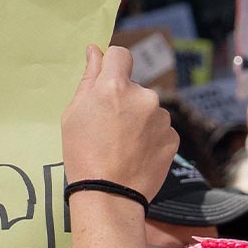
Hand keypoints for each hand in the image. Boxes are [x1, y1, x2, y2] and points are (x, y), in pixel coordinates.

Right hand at [62, 46, 175, 198]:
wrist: (109, 195)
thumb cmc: (82, 154)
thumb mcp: (73, 114)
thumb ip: (88, 79)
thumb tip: (95, 51)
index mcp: (115, 86)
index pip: (120, 54)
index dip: (112, 65)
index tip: (106, 80)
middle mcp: (144, 96)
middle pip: (134, 87)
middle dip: (123, 100)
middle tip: (108, 128)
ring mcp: (161, 118)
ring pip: (148, 109)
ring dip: (139, 120)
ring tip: (122, 145)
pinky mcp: (173, 137)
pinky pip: (160, 129)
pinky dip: (151, 138)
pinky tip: (136, 154)